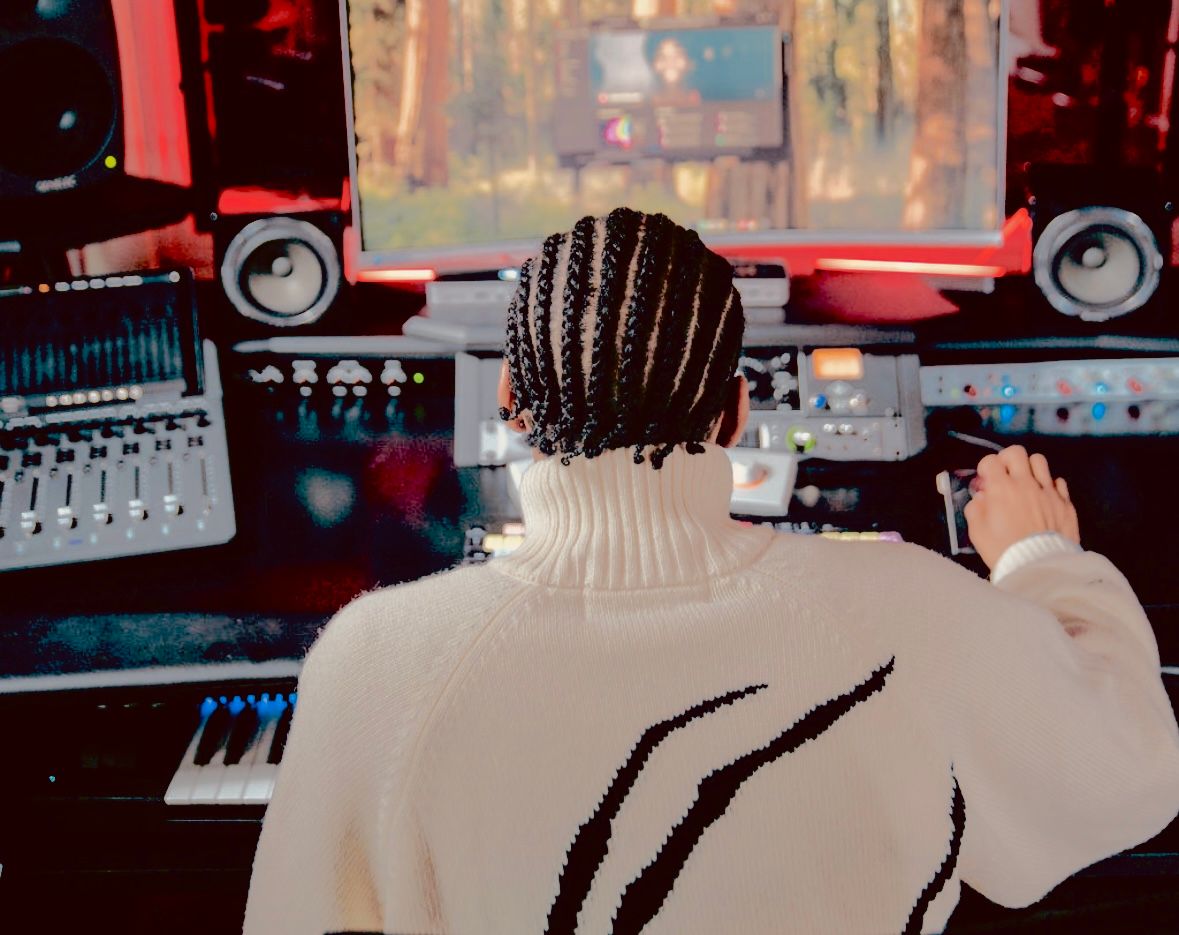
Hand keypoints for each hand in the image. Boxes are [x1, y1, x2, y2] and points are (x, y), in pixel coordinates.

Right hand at [963, 445, 1080, 569]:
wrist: (1038, 566)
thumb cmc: (1003, 549)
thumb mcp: (977, 531)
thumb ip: (976, 508)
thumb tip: (983, 497)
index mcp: (1002, 488)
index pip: (990, 461)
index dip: (984, 468)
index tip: (985, 480)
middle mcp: (1026, 484)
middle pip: (1017, 452)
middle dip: (1006, 459)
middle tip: (1004, 474)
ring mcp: (1048, 492)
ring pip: (1039, 461)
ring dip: (1029, 468)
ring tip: (1026, 483)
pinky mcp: (1065, 503)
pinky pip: (1058, 482)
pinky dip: (1049, 486)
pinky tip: (1043, 498)